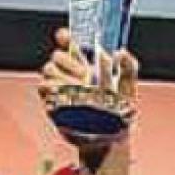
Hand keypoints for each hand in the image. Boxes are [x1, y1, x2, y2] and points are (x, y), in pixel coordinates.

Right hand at [37, 27, 139, 152]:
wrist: (111, 137)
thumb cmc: (120, 111)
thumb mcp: (128, 88)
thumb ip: (129, 68)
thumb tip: (120, 52)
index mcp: (86, 64)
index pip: (69, 43)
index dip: (65, 38)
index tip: (66, 37)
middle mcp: (69, 73)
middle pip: (58, 56)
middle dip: (71, 64)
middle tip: (85, 75)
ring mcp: (58, 86)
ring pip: (49, 70)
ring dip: (65, 78)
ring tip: (81, 91)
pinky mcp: (51, 101)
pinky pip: (44, 88)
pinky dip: (56, 90)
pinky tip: (70, 97)